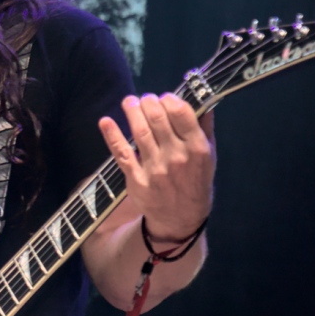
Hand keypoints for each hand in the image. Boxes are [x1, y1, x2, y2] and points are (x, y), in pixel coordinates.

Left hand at [99, 93, 215, 240]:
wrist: (181, 218)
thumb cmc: (195, 181)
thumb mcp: (209, 156)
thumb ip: (204, 128)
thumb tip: (201, 100)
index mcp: (196, 148)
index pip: (180, 113)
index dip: (169, 99)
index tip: (164, 97)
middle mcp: (176, 157)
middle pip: (157, 118)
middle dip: (148, 102)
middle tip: (145, 99)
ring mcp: (154, 169)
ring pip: (140, 131)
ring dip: (131, 111)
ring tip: (129, 102)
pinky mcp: (136, 179)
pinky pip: (122, 154)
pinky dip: (112, 136)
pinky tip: (105, 121)